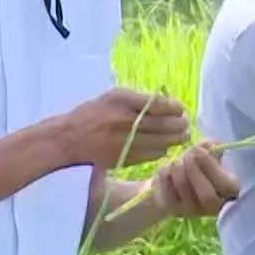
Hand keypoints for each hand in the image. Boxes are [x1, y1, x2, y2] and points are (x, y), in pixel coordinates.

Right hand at [62, 88, 189, 167]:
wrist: (68, 139)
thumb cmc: (93, 114)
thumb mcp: (113, 97)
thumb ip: (138, 99)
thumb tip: (168, 104)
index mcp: (122, 100)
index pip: (158, 104)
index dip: (174, 108)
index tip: (180, 109)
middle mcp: (124, 119)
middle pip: (163, 124)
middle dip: (179, 125)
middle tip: (186, 125)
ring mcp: (125, 141)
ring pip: (160, 142)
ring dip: (174, 140)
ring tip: (181, 136)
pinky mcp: (124, 157)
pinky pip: (151, 155)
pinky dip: (161, 150)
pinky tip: (164, 146)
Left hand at [150, 140, 240, 218]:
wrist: (176, 179)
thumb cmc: (197, 164)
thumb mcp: (208, 151)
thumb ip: (211, 145)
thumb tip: (208, 145)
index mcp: (229, 190)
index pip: (226, 185)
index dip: (210, 165)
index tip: (197, 149)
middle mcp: (213, 206)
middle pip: (207, 195)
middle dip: (194, 170)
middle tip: (186, 156)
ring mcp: (193, 211)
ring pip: (185, 191)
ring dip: (178, 169)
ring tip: (176, 160)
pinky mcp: (174, 211)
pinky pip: (168, 191)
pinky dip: (165, 174)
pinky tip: (167, 168)